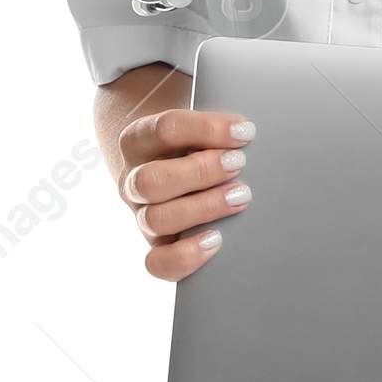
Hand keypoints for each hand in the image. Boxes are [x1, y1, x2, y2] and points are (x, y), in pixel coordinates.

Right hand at [116, 105, 254, 279]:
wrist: (174, 162)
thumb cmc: (195, 138)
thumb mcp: (198, 122)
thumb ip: (215, 120)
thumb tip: (247, 129)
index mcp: (139, 139)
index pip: (165, 130)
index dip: (207, 129)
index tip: (244, 131)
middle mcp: (134, 179)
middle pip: (152, 180)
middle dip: (202, 172)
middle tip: (239, 164)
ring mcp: (143, 214)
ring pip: (157, 219)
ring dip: (204, 207)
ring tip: (240, 197)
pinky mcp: (157, 245)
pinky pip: (157, 262)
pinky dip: (185, 255)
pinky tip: (216, 240)